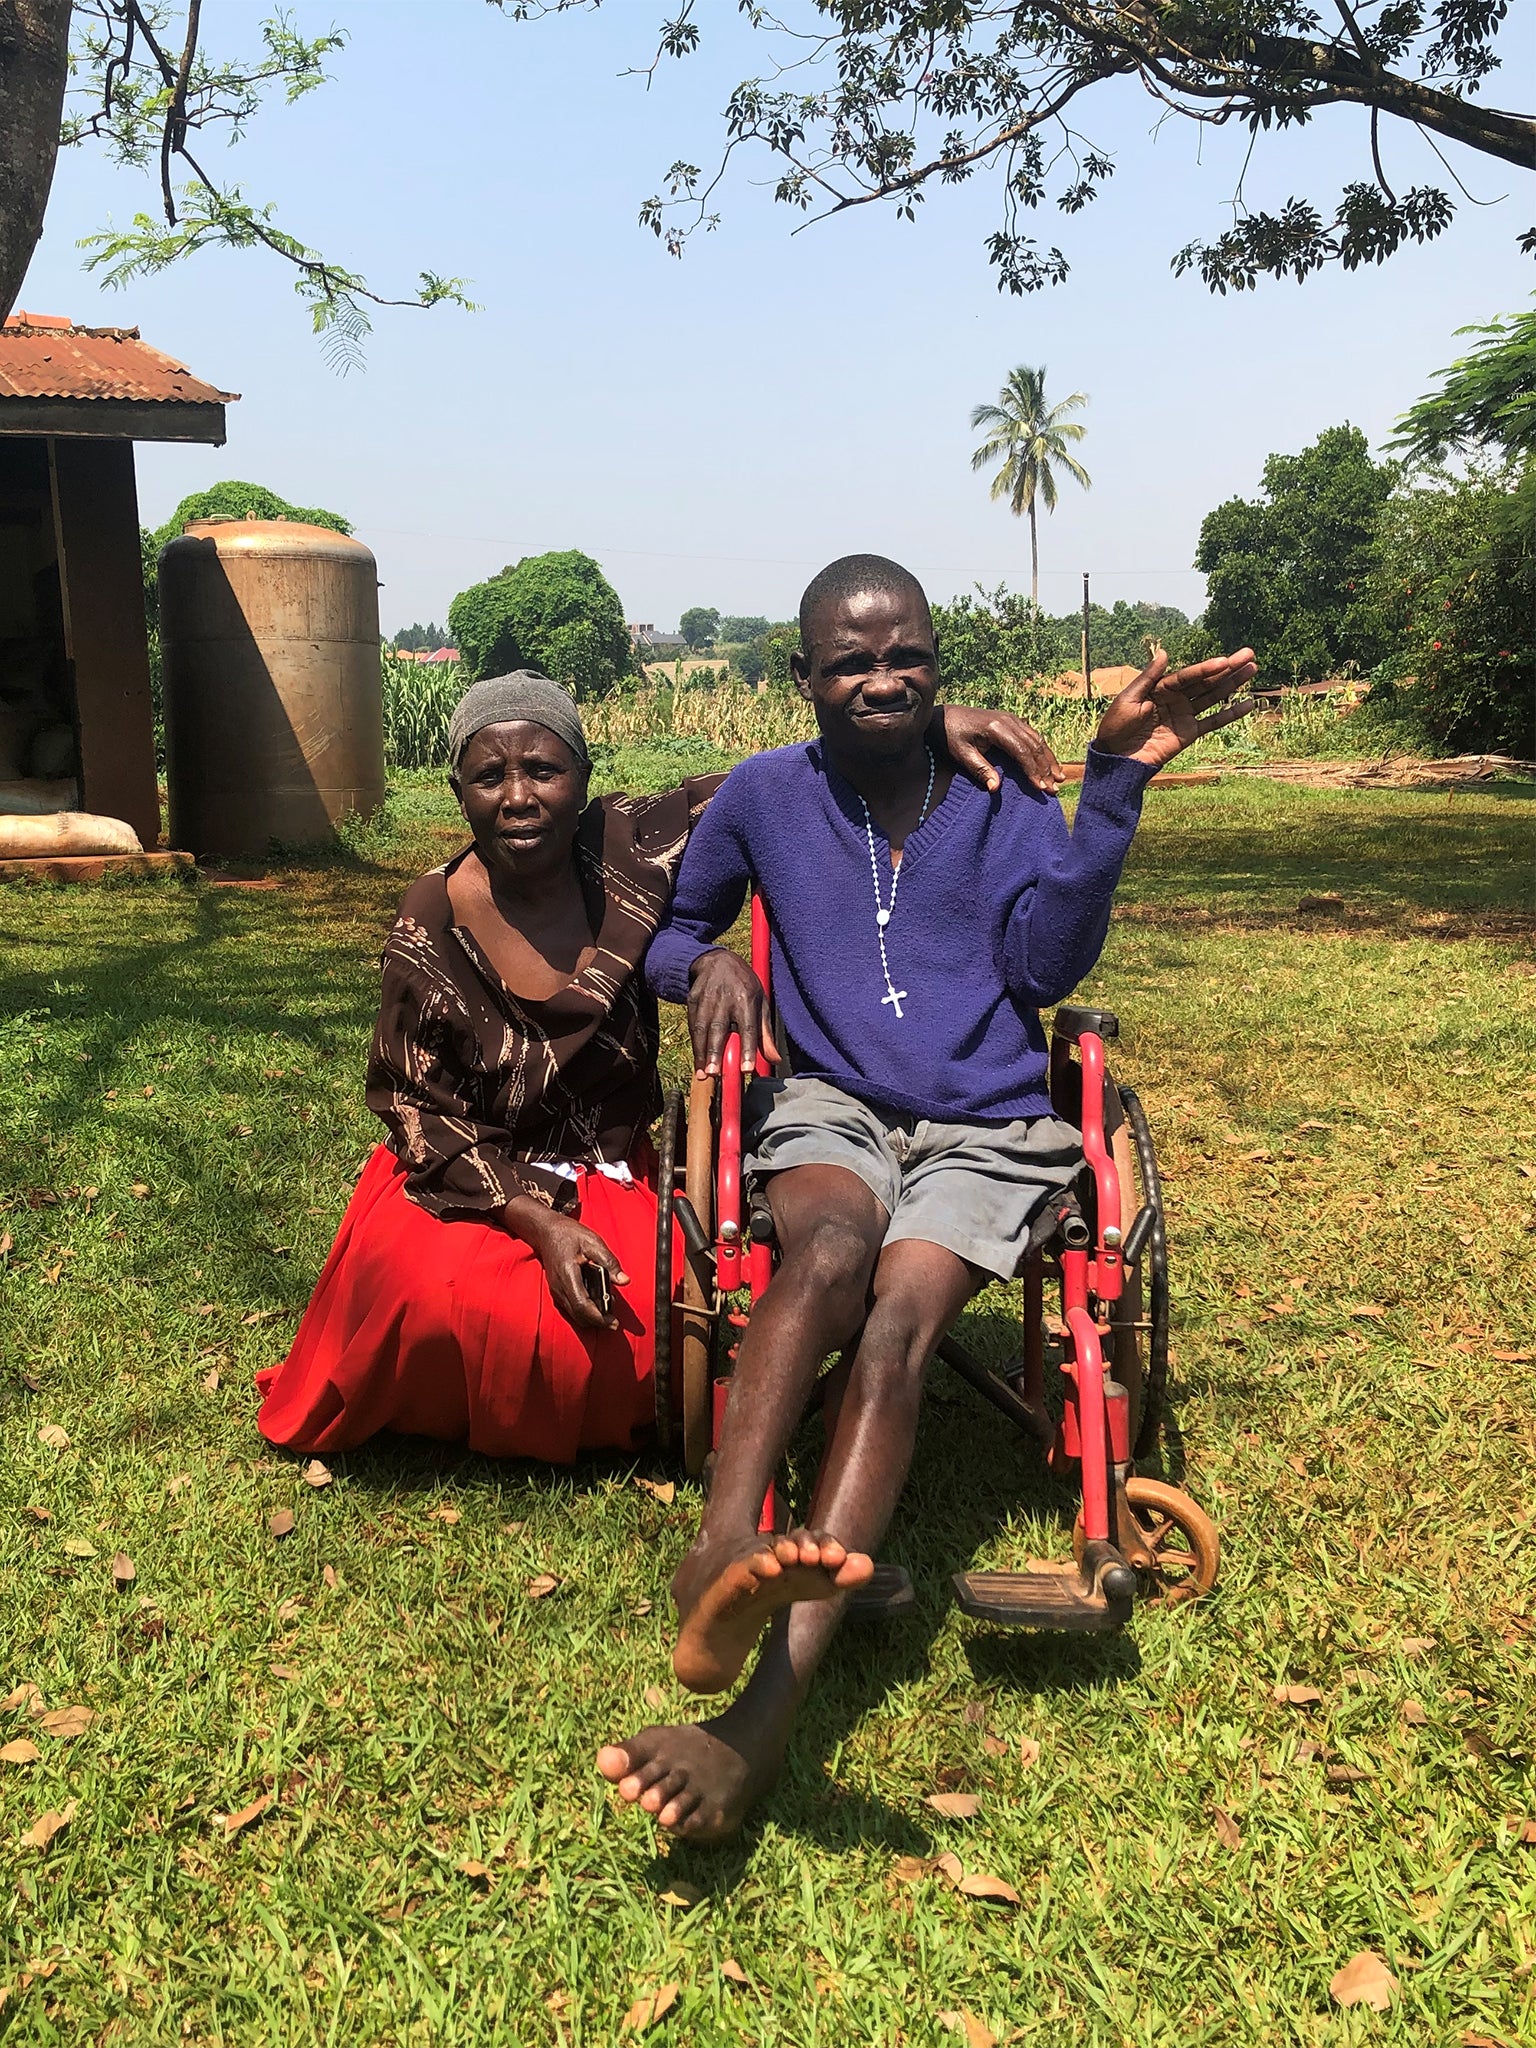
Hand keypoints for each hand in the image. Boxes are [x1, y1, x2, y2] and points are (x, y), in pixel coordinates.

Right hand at [503, 1197, 627, 1331]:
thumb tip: (624, 1280)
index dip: (599, 1317)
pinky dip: (584, 1310)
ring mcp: (556, 1290)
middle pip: (578, 1315)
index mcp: (568, 1275)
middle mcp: (559, 1287)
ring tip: (608, 1309)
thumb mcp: (593, 1242)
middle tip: (614, 1321)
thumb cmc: (569, 1234)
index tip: (613, 1322)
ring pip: (574, 1314)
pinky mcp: (557, 1290)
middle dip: (597, 1321)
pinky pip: (570, 1307)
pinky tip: (597, 1302)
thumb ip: (609, 1262)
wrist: (546, 1231)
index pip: (582, 1305)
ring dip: (591, 1317)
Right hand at [687, 946, 781, 1078]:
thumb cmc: (743, 984)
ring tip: (703, 1074)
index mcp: (746, 998)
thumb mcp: (760, 1002)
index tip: (746, 1069)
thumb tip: (775, 1059)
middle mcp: (725, 999)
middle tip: (715, 1073)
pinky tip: (697, 1060)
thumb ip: (765, 1032)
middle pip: (720, 1028)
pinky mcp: (692, 1000)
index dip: (748, 1048)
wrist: (716, 960)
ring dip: (702, 1053)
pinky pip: (692, 1025)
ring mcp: (706, 999)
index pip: (748, 1027)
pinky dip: (694, 1044)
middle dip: (716, 1052)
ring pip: (702, 1029)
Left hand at [932, 702, 1063, 793]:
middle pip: (1034, 745)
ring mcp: (1012, 718)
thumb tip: (996, 788)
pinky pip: (1033, 735)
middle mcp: (1008, 720)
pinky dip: (1043, 750)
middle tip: (1054, 788)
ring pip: (1037, 739)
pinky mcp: (1012, 720)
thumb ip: (980, 769)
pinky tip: (1049, 763)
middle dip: (1046, 768)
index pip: (1022, 751)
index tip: (1040, 787)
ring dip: (1049, 759)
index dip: (1033, 771)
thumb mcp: (961, 755)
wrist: (943, 716)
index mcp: (996, 728)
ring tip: (1059, 778)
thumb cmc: (950, 736)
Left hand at [1093, 648, 1257, 770]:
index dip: (1207, 668)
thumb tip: (1165, 652)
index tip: (1226, 660)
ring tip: (1253, 669)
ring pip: (1214, 697)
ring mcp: (1185, 715)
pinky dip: (1230, 714)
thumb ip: (1150, 677)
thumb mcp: (1130, 698)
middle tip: (1250, 654)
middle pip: (1206, 681)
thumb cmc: (1117, 726)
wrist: (1117, 758)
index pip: (1189, 675)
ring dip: (1233, 684)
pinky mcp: (1189, 734)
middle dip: (1228, 668)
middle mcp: (1177, 699)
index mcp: (1162, 687)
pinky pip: (1213, 722)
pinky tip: (1247, 704)